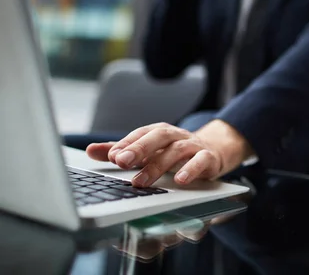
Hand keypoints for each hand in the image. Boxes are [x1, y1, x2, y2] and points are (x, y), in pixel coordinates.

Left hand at [86, 120, 253, 186]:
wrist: (213, 150)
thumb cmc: (174, 152)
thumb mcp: (149, 151)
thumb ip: (122, 151)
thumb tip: (91, 150)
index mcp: (159, 132)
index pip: (141, 134)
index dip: (126, 143)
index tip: (112, 156)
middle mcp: (176, 135)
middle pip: (158, 136)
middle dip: (139, 148)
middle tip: (121, 161)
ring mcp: (193, 146)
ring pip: (176, 150)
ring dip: (158, 165)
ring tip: (142, 181)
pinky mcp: (209, 158)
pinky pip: (201, 161)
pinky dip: (191, 169)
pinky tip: (180, 180)